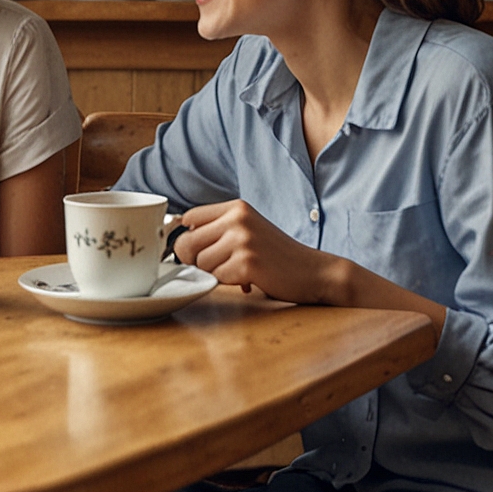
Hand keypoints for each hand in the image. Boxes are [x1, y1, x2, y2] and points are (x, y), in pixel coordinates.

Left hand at [173, 200, 338, 304]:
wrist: (315, 271)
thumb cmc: (277, 255)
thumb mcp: (248, 229)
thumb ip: (218, 229)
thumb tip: (177, 242)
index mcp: (235, 207)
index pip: (189, 218)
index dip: (187, 238)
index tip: (197, 251)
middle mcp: (237, 219)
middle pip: (186, 243)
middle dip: (196, 261)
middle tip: (217, 267)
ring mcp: (243, 240)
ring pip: (200, 263)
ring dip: (215, 274)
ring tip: (239, 271)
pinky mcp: (247, 263)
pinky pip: (217, 278)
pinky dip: (229, 284)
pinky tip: (248, 280)